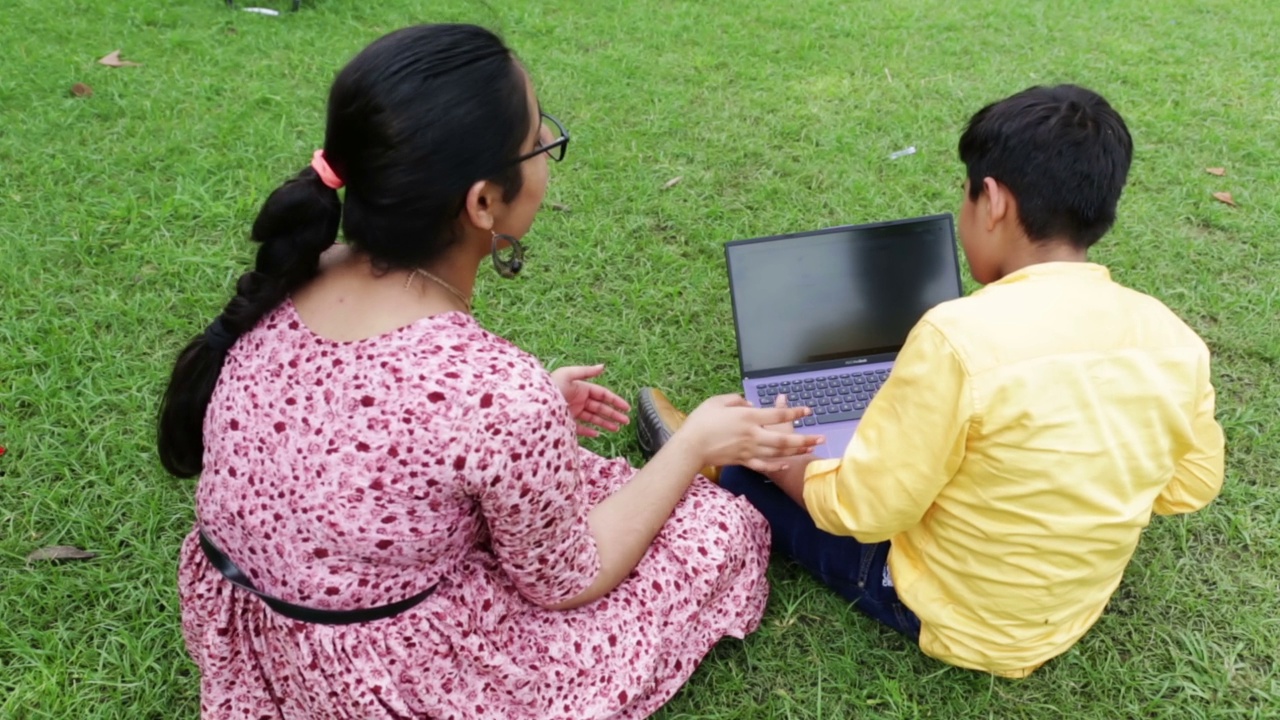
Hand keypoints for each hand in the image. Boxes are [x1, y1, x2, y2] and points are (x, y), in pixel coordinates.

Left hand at [550, 364, 631, 436]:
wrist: (533, 404)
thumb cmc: (550, 386)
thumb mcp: (568, 375)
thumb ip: (586, 372)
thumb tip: (603, 366)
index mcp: (581, 388)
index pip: (602, 395)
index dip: (615, 401)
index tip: (626, 408)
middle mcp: (578, 400)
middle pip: (600, 408)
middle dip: (614, 414)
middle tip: (626, 422)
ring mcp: (573, 412)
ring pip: (593, 418)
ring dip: (605, 423)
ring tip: (617, 429)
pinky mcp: (566, 422)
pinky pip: (580, 428)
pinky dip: (589, 431)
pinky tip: (598, 435)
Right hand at [674, 394, 823, 472]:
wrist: (690, 446)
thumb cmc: (701, 421)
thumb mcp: (718, 401)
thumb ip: (737, 400)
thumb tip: (750, 404)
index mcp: (748, 417)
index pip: (777, 415)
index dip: (795, 413)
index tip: (807, 411)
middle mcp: (752, 434)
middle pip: (784, 439)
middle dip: (805, 439)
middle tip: (821, 438)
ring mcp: (748, 450)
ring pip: (778, 453)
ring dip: (796, 451)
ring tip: (810, 448)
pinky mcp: (742, 460)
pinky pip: (763, 465)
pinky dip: (776, 464)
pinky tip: (785, 462)